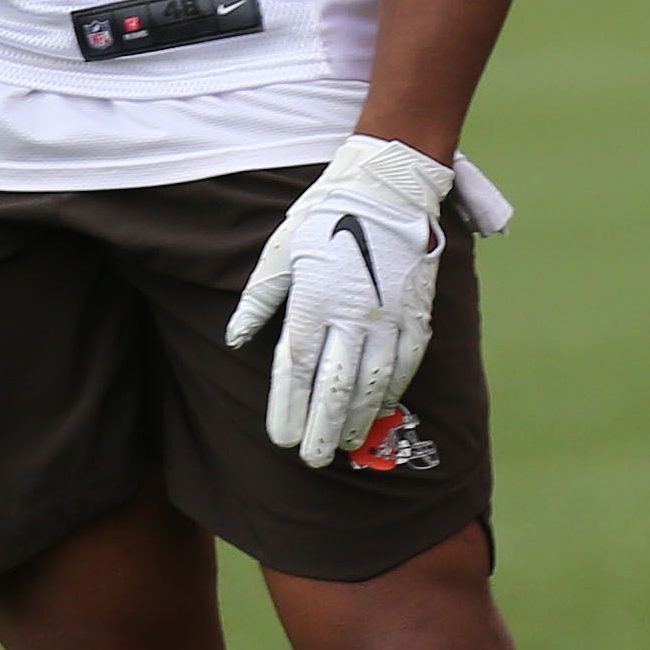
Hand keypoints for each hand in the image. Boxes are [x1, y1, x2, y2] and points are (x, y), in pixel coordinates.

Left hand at [226, 135, 456, 467]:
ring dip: (358, 419)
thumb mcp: (278, 253)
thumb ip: (257, 302)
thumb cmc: (322, 218)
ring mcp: (389, 317)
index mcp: (312, 301)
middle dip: (322, 428)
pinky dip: (391, 392)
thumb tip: (233, 341)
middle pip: (335, 386)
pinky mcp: (416, 313)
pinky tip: (379, 411)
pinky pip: (405, 364)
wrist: (387, 188)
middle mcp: (352, 316)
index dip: (288, 407)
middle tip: (312, 460)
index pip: (297, 368)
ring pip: (373, 382)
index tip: (280, 438)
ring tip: (345, 445)